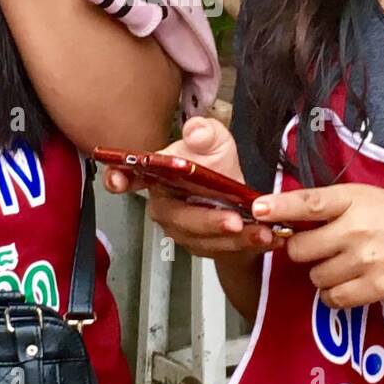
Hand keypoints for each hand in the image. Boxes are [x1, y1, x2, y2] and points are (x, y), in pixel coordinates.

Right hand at [102, 116, 275, 260]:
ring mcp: (182, 231)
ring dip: (232, 238)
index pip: (131, 176)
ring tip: (261, 232)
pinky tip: (267, 239)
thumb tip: (196, 133)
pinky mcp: (203, 249)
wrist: (239, 201)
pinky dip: (247, 246)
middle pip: (177, 218)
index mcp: (158, 177)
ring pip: (202, 239)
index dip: (119, 177)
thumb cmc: (217, 167)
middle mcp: (165, 207)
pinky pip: (222, 250)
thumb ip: (206, 133)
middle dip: (206, 221)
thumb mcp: (217, 142)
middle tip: (234, 220)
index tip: (116, 180)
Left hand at [251, 184, 383, 306]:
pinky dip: (335, 296)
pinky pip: (334, 298)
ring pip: (315, 277)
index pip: (306, 202)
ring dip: (322, 276)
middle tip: (323, 251)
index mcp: (354, 198)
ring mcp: (365, 258)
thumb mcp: (373, 199)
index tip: (256, 209)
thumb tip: (291, 217)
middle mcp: (356, 227)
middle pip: (300, 249)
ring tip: (345, 268)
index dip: (277, 207)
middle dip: (305, 253)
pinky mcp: (376, 286)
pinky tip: (350, 286)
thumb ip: (336, 207)